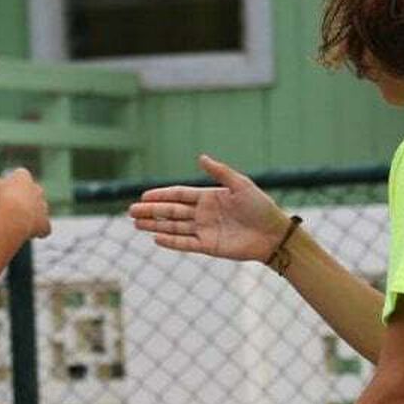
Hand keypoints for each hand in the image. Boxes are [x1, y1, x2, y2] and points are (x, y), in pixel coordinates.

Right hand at [0, 167, 50, 240]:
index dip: (12, 186)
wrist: (14, 215)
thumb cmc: (1, 198)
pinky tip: (29, 235)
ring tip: (18, 223)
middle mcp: (37, 190)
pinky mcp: (45, 223)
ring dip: (31, 217)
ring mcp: (43, 207)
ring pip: (39, 211)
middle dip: (24, 201)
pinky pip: (44, 229)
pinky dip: (39, 232)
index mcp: (24, 177)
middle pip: (32, 194)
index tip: (4, 193)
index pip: (20, 177)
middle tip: (10, 209)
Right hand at [129, 154, 289, 262]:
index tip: (143, 196)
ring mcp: (204, 231)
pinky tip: (155, 238)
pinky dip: (171, 241)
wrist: (273, 234)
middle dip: (151, 211)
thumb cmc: (260, 206)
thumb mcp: (241, 184)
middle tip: (130, 211)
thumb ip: (219, 172)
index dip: (161, 195)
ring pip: (173, 227)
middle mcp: (203, 214)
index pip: (178, 195)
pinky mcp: (208, 246)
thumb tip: (201, 157)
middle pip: (171, 212)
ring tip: (136, 224)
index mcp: (208, 197)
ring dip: (154, 225)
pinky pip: (185, 243)